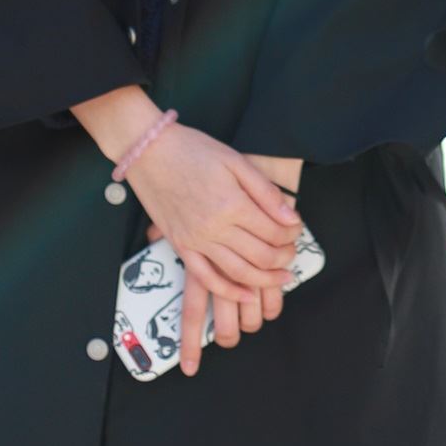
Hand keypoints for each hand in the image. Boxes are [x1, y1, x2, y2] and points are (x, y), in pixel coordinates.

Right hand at [127, 124, 299, 376]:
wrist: (148, 151)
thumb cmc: (192, 150)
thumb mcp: (235, 161)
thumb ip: (265, 192)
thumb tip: (291, 219)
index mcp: (233, 204)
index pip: (274, 232)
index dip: (292, 235)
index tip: (297, 229)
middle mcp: (215, 228)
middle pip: (262, 256)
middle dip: (284, 257)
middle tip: (292, 251)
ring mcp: (196, 241)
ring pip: (239, 273)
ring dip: (266, 279)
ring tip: (282, 275)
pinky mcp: (180, 246)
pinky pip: (207, 278)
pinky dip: (229, 291)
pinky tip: (247, 295)